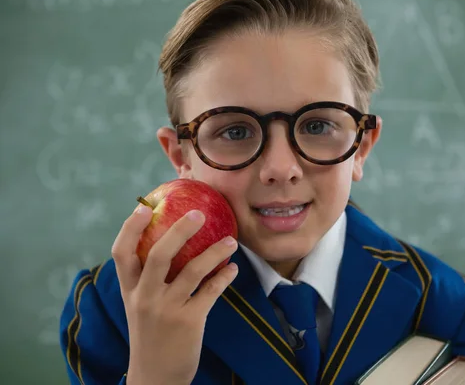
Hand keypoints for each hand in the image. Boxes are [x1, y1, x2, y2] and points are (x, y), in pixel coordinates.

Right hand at [111, 205, 238, 384]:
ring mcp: (166, 310)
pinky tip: (233, 268)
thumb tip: (168, 241)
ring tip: (232, 240)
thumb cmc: (150, 334)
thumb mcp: (139, 305)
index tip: (145, 206)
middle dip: (179, 230)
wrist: (155, 376)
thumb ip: (146, 278)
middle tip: (198, 214)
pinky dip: (224, 277)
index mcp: (130, 290)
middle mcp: (144, 297)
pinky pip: (211, 292)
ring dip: (214, 252)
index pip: (121, 253)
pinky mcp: (189, 322)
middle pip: (158, 255)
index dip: (131, 227)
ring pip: (192, 271)